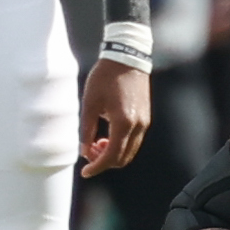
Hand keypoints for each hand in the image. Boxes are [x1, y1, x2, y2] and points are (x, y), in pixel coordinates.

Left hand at [80, 58, 151, 176]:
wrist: (127, 57)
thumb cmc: (105, 77)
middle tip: (88, 153)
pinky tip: (108, 135)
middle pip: (123, 158)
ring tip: (97, 143)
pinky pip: (134, 140)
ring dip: (113, 153)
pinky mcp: (145, 117)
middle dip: (104, 161)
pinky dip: (121, 144)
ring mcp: (144, 122)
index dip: (97, 167)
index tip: (85, 172)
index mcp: (123, 122)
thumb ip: (86, 129)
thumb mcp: (90, 102)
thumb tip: (84, 150)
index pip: (111, 156)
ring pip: (129, 151)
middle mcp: (138, 126)